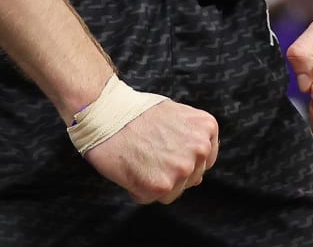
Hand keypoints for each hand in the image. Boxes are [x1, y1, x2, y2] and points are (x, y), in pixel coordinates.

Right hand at [83, 97, 218, 203]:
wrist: (106, 113)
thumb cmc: (135, 112)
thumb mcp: (174, 114)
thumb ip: (191, 140)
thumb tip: (198, 178)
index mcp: (206, 128)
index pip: (205, 159)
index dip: (182, 157)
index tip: (166, 150)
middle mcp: (200, 149)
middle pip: (191, 177)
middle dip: (171, 170)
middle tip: (149, 152)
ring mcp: (182, 169)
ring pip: (173, 191)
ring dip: (155, 182)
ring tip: (140, 159)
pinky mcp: (162, 186)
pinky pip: (151, 198)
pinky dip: (138, 189)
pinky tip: (131, 169)